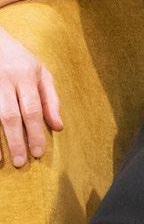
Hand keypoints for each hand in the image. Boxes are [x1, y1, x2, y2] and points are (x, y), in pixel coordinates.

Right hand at [0, 29, 62, 167]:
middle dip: (17, 140)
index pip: (33, 108)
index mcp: (26, 76)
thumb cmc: (21, 60)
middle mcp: (6, 81)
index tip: (39, 153)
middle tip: (22, 162)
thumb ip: (51, 99)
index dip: (36, 132)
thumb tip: (58, 127)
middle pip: (11, 115)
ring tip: (2, 162)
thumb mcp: (41, 72)